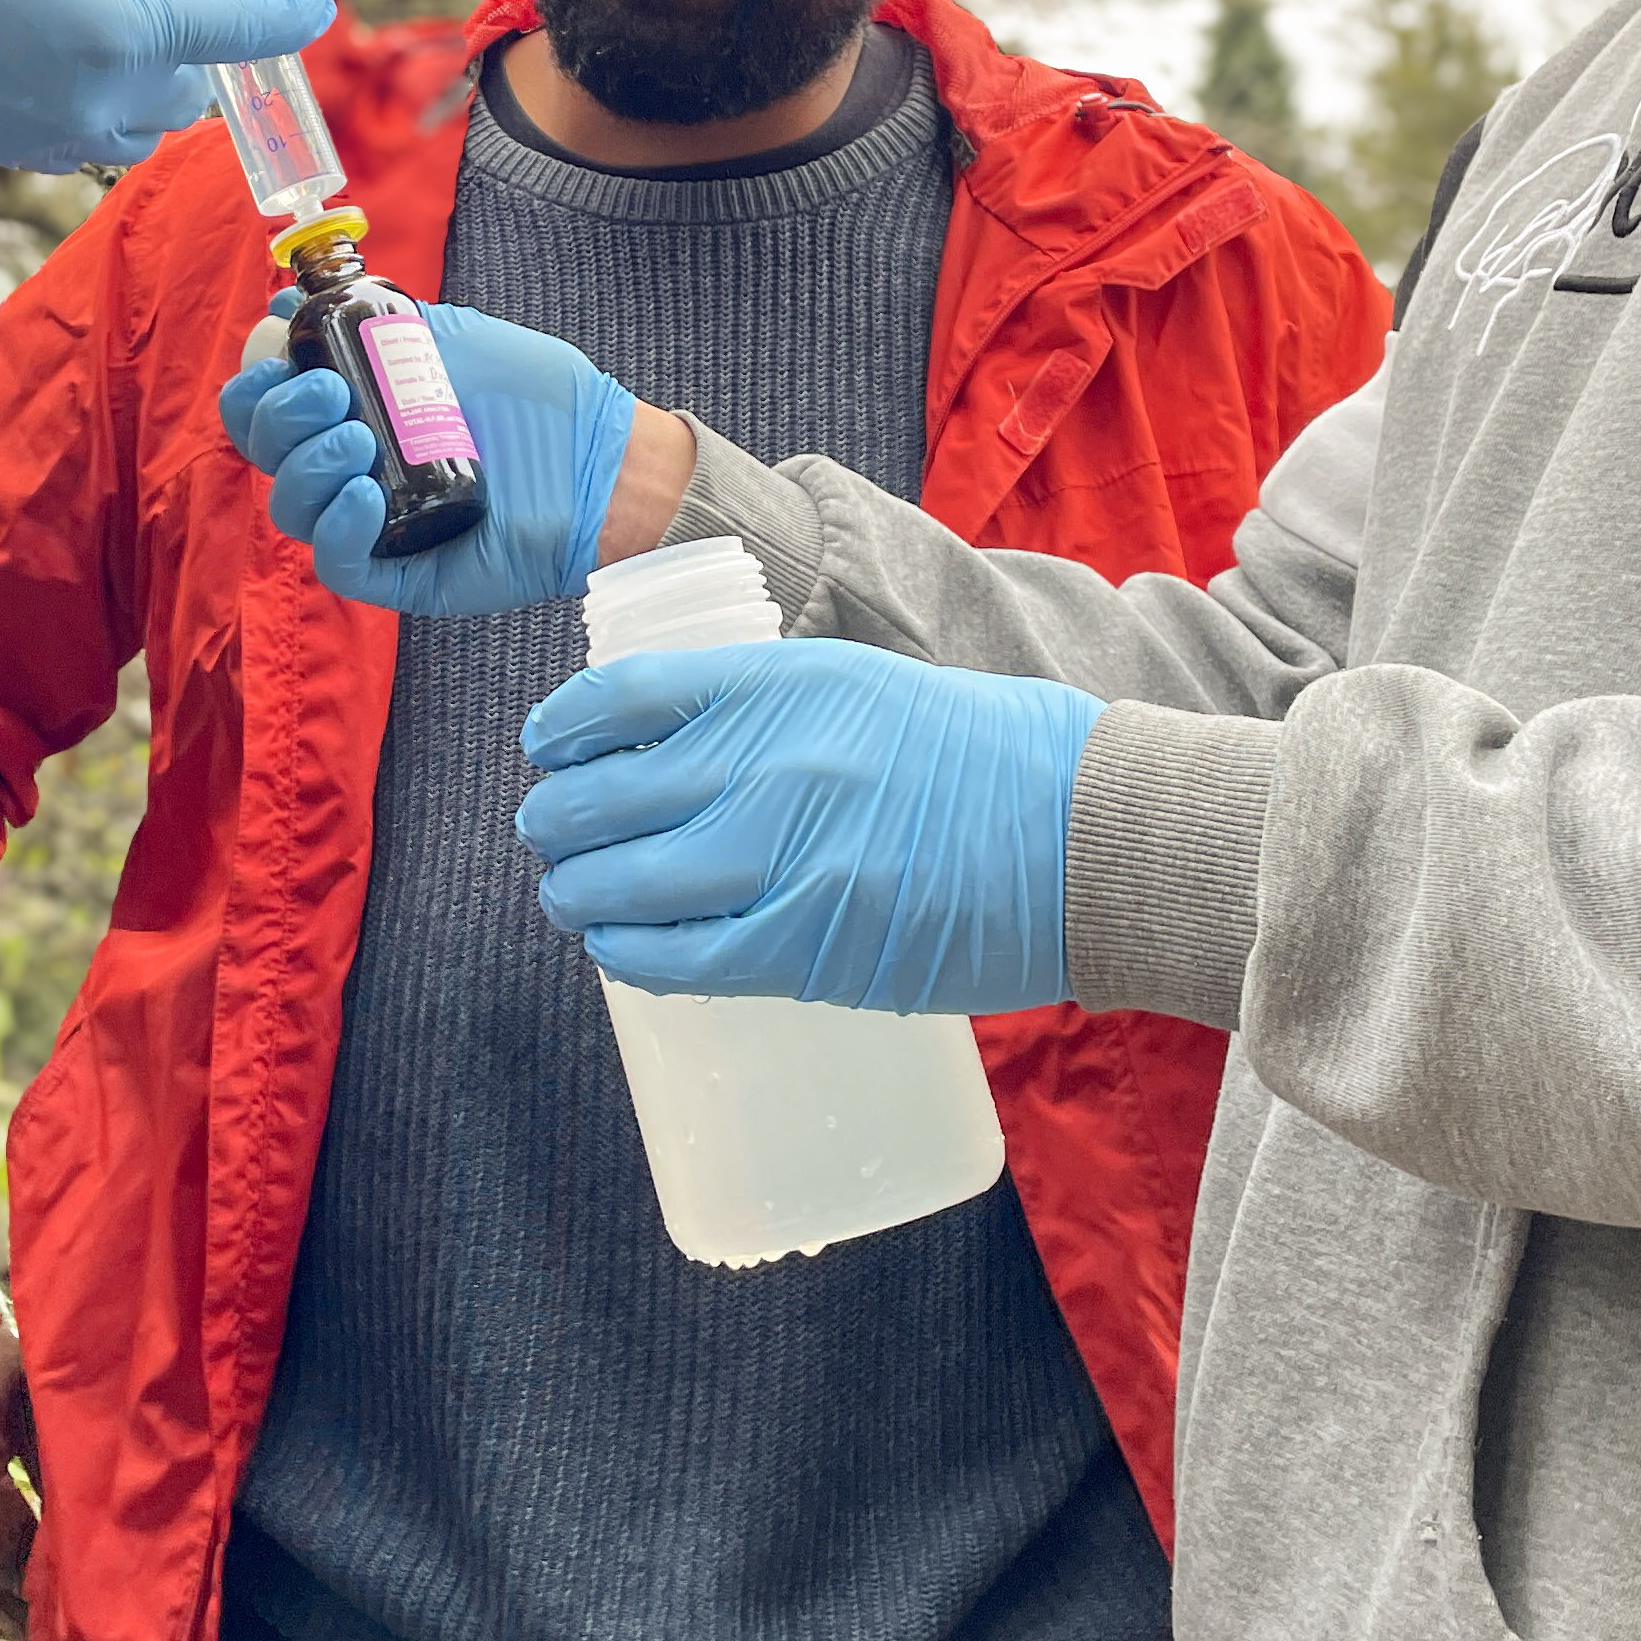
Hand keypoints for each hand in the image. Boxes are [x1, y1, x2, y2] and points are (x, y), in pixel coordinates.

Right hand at [0, 0, 330, 170]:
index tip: (319, 7)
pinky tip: (63, 53)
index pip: (232, 38)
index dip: (283, 20)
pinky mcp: (5, 150)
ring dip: (153, 88)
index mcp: (117, 38)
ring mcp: (46, 137)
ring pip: (138, 129)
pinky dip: (97, 105)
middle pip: (188, 95)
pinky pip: (80, 138)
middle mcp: (92, 104)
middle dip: (203, 55)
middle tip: (191, 3)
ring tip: (129, 29)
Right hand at [218, 300, 639, 612]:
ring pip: (291, 509)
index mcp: (353, 414)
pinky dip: (337, 527)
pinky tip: (365, 495)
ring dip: (307, 467)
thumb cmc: (539, 401)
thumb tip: (297, 296)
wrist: (603, 463)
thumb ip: (385, 320)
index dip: (255, 384)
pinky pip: (338, 563)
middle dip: (279, 416)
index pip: (267, 407)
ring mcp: (371, 523)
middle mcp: (351, 469)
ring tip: (360, 442)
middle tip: (332, 393)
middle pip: (266, 454)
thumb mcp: (456, 340)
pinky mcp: (398, 572)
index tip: (280, 353)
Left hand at [515, 638, 1102, 1013]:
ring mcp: (785, 856)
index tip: (545, 744)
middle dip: (555, 819)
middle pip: (604, 795)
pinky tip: (616, 949)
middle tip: (548, 831)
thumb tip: (684, 749)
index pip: (625, 696)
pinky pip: (679, 958)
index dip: (564, 726)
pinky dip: (628, 955)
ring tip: (568, 894)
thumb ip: (776, 711)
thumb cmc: (995, 759)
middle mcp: (768, 760)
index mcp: (783, 683)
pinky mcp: (808, 946)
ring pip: (623, 882)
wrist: (1095, 835)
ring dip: (575, 892)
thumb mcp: (870, 688)